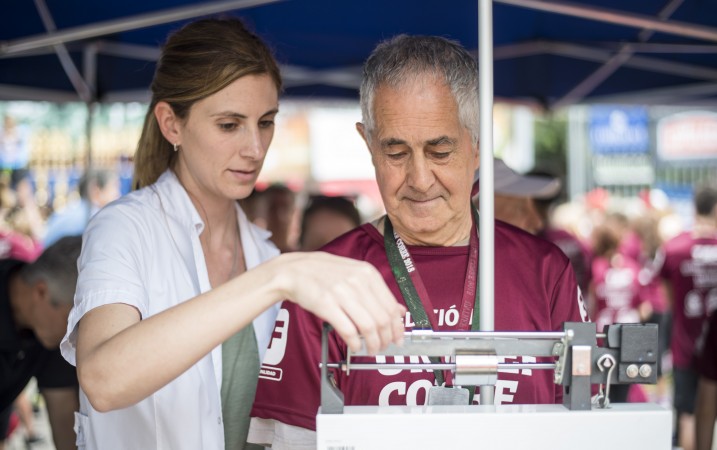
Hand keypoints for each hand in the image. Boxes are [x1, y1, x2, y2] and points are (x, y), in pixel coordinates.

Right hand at [272, 252, 405, 353]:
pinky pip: (348, 330)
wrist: (294, 270)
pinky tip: (355, 346)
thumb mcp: (355, 275)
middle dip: (386, 339)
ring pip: (368, 326)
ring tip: (371, 349)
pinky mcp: (326, 305)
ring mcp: (341, 293)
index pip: (391, 306)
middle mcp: (357, 282)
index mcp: (368, 273)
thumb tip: (400, 311)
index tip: (398, 338)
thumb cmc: (324, 273)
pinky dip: (355, 343)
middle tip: (384, 347)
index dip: (397, 327)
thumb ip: (377, 292)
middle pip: (382, 319)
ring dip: (372, 344)